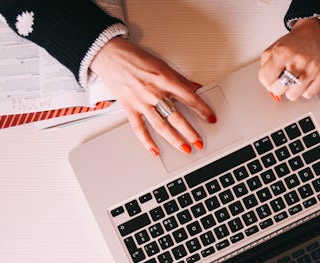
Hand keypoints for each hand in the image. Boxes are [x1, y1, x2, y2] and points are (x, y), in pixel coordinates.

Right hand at [90, 38, 216, 154]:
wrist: (109, 55)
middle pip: (175, 116)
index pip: (189, 97)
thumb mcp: (162, 65)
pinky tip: (155, 150)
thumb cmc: (134, 57)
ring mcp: (141, 102)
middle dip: (190, 131)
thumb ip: (179, 79)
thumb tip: (195, 88)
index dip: (202, 109)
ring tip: (185, 148)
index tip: (211, 118)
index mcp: (164, 79)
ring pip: (160, 125)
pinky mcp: (129, 108)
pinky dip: (147, 141)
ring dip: (174, 139)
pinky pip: (139, 128)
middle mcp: (153, 92)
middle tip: (200, 142)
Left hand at [259, 17, 319, 101]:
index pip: (266, 80)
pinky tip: (305, 79)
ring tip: (294, 77)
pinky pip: (308, 94)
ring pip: (293, 96)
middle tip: (283, 77)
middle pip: (278, 90)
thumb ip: (266, 70)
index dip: (267, 81)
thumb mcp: (271, 51)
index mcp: (281, 53)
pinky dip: (305, 90)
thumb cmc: (291, 45)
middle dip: (278, 86)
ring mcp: (311, 68)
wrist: (311, 36)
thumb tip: (269, 89)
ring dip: (292, 89)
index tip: (271, 77)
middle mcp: (297, 61)